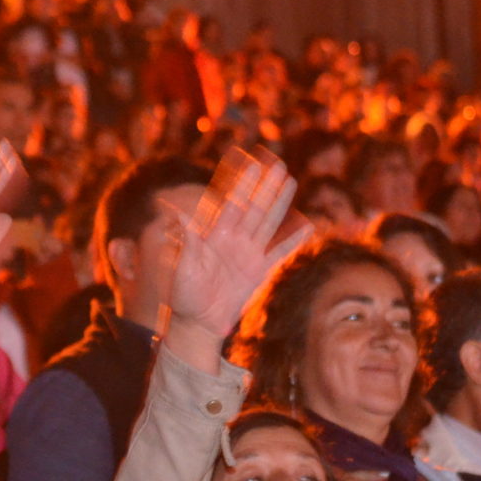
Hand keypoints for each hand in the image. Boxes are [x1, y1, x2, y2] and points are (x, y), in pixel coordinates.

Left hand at [162, 147, 306, 360]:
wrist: (197, 323)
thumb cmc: (183, 295)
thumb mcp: (180, 268)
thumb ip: (184, 241)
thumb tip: (173, 213)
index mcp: (213, 235)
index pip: (229, 202)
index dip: (238, 181)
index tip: (247, 158)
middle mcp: (233, 239)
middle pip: (252, 207)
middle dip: (263, 185)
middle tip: (274, 160)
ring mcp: (248, 253)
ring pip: (267, 222)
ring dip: (278, 201)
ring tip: (288, 179)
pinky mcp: (259, 271)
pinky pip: (280, 252)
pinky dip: (293, 240)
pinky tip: (307, 225)